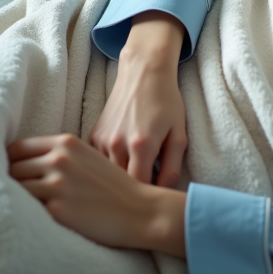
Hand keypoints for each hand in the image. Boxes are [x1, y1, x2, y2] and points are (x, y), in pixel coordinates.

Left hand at [7, 134, 185, 256]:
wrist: (139, 210)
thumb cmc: (114, 186)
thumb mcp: (88, 158)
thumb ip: (60, 156)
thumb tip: (25, 164)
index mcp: (66, 142)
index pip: (17, 147)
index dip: (9, 162)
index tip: (8, 174)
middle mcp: (59, 158)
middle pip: (11, 167)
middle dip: (8, 181)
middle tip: (9, 194)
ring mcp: (56, 182)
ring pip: (14, 187)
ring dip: (13, 198)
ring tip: (17, 207)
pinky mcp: (56, 208)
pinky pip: (24, 208)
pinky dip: (22, 212)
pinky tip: (29, 217)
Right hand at [89, 11, 187, 186]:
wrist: (144, 74)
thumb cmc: (166, 103)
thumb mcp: (179, 134)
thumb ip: (172, 167)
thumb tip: (164, 194)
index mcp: (141, 146)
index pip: (139, 189)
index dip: (147, 198)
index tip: (155, 200)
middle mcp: (117, 145)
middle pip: (120, 185)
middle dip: (131, 193)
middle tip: (144, 191)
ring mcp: (101, 140)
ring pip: (106, 176)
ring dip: (118, 181)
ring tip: (132, 177)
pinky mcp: (92, 136)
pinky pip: (97, 163)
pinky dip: (107, 168)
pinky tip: (120, 163)